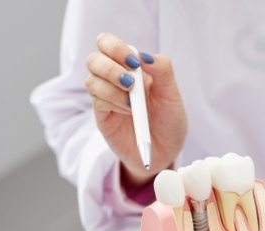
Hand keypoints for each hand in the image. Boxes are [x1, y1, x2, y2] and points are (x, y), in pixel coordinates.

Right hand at [85, 33, 187, 186]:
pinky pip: (97, 100)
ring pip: (91, 79)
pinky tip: (129, 111)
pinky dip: (113, 101)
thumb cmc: (169, 123)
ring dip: (112, 87)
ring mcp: (106, 97)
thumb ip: (163, 71)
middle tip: (130, 82)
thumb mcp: (172, 96)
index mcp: (131, 68)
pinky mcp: (102, 115)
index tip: (135, 63)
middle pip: (94, 58)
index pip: (109, 44)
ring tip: (132, 103)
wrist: (165, 153)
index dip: (116, 47)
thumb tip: (144, 55)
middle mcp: (114, 79)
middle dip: (110, 67)